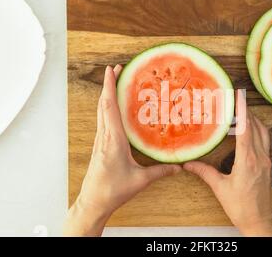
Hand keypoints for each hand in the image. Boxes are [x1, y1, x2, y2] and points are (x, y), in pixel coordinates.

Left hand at [64, 65, 180, 235]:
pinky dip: (107, 108)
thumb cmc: (113, 190)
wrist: (93, 202)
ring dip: (107, 95)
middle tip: (118, 69)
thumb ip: (160, 171)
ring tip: (116, 83)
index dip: (110, 87)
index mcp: (113, 139)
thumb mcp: (141, 180)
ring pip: (101, 111)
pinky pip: (102, 121)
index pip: (109, 106)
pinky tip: (114, 109)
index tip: (112, 70)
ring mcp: (100, 140)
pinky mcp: (99, 146)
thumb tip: (178, 167)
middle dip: (109, 84)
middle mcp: (104, 136)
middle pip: (103, 104)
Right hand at [184, 91, 271, 236]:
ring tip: (240, 111)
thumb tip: (188, 163)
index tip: (238, 95)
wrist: (260, 221)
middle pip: (256, 126)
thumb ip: (204, 172)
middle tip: (235, 98)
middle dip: (246, 110)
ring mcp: (266, 161)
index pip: (247, 129)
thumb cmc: (241, 207)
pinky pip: (263, 141)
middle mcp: (260, 158)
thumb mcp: (220, 189)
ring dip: (253, 119)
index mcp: (248, 161)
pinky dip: (256, 131)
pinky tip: (246, 130)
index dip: (242, 110)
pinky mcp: (267, 165)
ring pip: (263, 132)